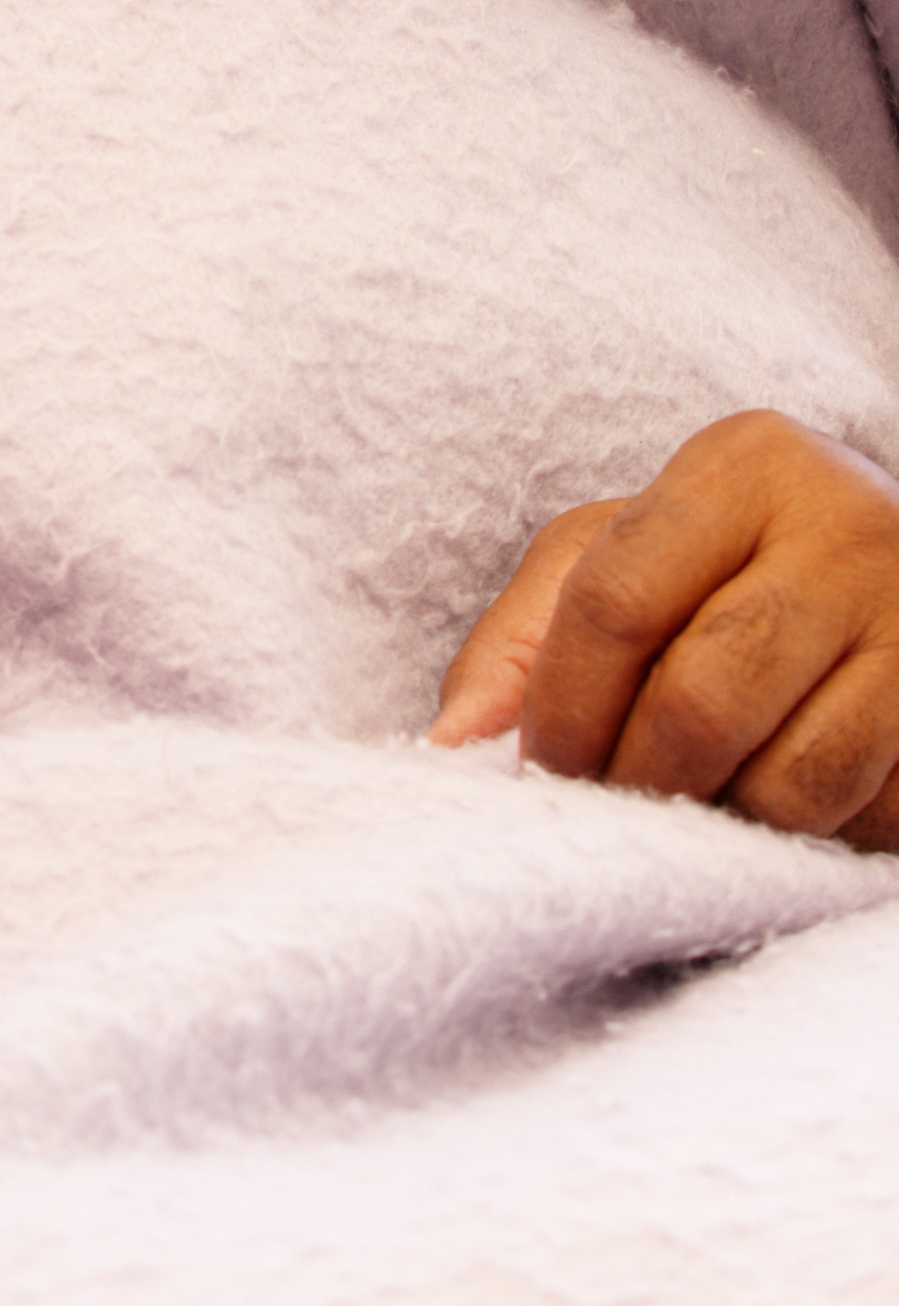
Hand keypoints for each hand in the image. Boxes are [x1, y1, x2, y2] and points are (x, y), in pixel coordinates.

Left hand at [429, 410, 898, 845]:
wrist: (898, 568)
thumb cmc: (727, 566)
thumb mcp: (616, 557)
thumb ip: (523, 641)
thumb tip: (451, 749)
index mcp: (744, 467)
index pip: (614, 602)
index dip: (562, 709)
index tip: (544, 765)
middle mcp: (847, 529)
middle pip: (700, 702)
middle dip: (635, 779)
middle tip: (615, 803)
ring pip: (790, 783)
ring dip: (721, 822)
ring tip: (697, 800)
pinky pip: (865, 819)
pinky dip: (808, 838)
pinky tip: (781, 800)